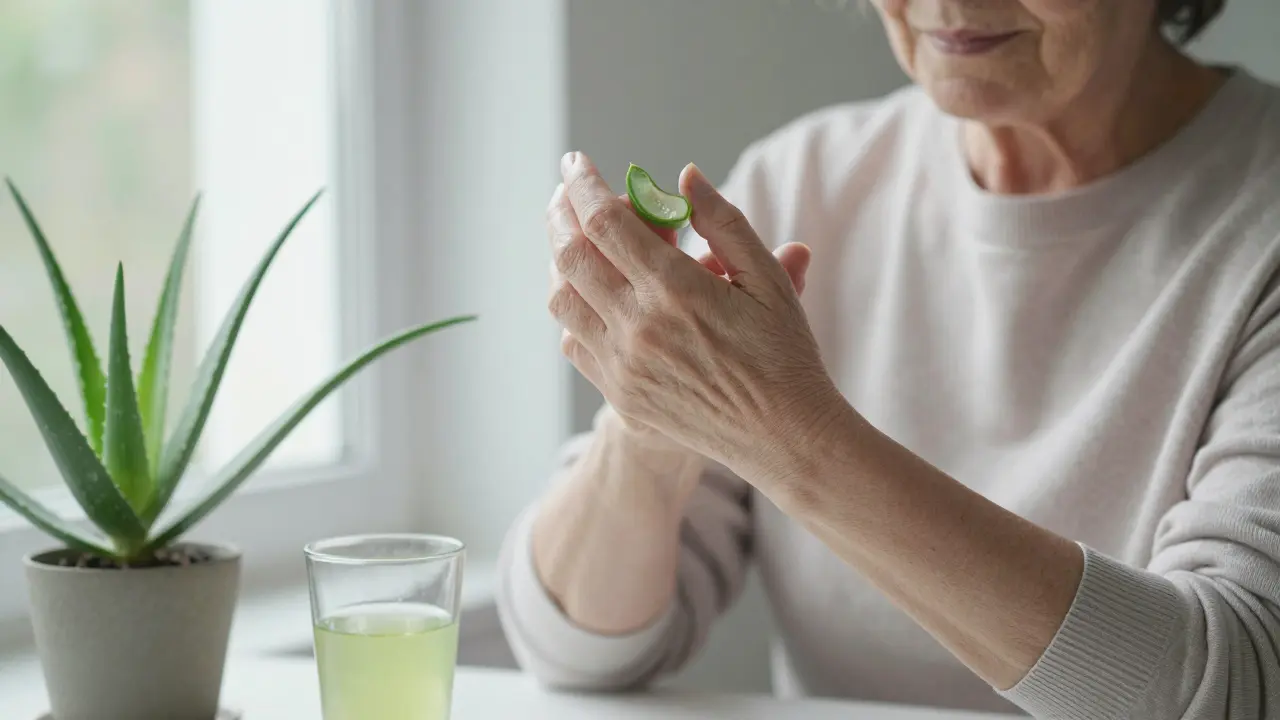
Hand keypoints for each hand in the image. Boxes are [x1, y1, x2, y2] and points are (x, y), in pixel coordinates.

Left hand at [547, 151, 842, 488]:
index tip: (576, 162)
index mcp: (676, 289)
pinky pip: (575, 342)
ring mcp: (623, 366)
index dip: (583, 184)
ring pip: (562, 299)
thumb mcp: (766, 280)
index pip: (605, 222)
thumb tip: (684, 176)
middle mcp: (639, 327)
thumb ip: (723, 222)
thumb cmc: (784, 354)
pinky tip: (589, 292)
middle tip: (566, 192)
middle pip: (571, 255)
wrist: (783, 437)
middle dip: (561, 212)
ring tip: (573, 237)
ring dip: (559, 259)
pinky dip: (574, 308)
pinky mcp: (620, 395)